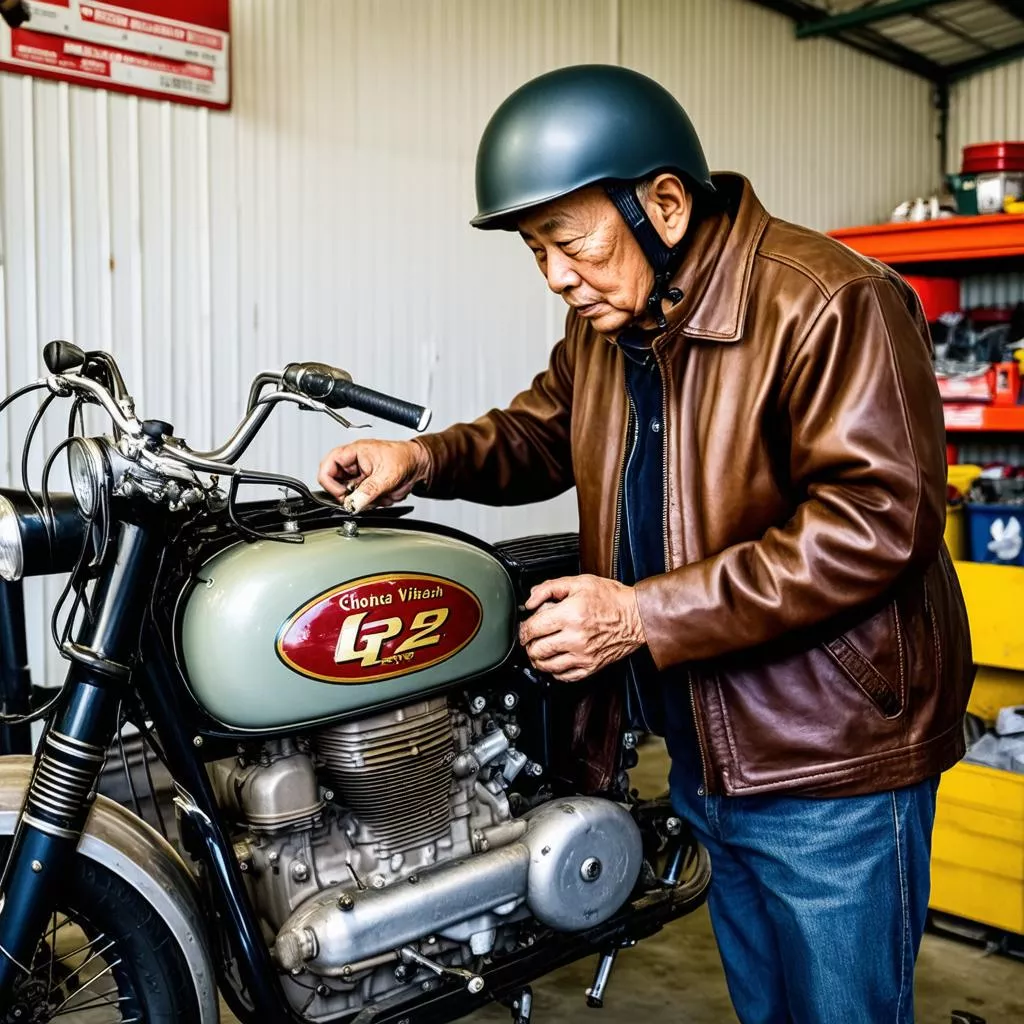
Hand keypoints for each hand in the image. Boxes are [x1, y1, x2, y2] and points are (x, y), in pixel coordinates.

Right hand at [317, 439, 429, 512]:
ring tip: (378, 494)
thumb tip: (353, 504)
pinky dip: (371, 503)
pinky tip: (382, 496)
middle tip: (361, 498)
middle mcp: (353, 465)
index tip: (342, 495)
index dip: (330, 483)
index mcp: (352, 453)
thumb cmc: (404, 458)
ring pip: (349, 496)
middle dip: (350, 495)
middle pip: (336, 485)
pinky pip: (361, 501)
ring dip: (363, 500)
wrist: (419, 465)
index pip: (327, 467)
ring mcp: (359, 477)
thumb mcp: (386, 475)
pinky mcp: (366, 487)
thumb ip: (368, 491)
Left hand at [518, 575, 646, 682]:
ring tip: (539, 651)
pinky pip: (565, 676)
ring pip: (547, 666)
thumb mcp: (579, 582)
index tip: (525, 628)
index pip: (533, 628)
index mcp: (570, 615)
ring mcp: (583, 655)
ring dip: (538, 660)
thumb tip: (530, 600)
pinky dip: (554, 671)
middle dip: (528, 645)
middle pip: (537, 650)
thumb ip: (550, 588)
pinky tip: (555, 660)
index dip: (523, 629)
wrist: (637, 616)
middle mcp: (576, 638)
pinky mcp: (591, 666)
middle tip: (530, 640)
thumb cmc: (611, 599)